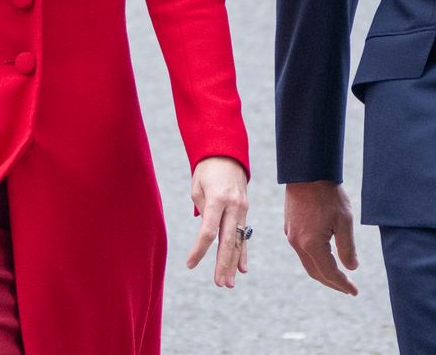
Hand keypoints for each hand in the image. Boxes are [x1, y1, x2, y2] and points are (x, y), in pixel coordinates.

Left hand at [186, 156, 248, 287]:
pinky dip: (243, 252)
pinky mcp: (245, 210)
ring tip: (229, 283)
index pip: (209, 231)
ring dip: (233, 263)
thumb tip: (207, 236)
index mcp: (217, 198)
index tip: (190, 264)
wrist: (227, 154)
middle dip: (223, 263)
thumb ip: (202, 212)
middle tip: (219, 283)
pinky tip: (242, 269)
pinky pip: (245, 234)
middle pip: (227, 240)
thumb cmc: (206, 171)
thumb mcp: (197, 188)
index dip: (199, 250)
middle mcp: (233, 205)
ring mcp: (242, 208)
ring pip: (238, 240)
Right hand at [284, 181, 358, 294]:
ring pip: (307, 262)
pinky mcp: (289, 227)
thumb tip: (351, 268)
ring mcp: (291, 235)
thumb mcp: (345, 220)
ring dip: (323, 272)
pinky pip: (302, 251)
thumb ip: (347, 248)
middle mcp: (298, 243)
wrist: (306, 171)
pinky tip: (324, 257)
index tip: (355, 291)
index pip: (329, 273)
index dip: (343, 284)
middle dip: (333, 283)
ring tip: (338, 276)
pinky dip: (315, 260)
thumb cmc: (328, 194)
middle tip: (348, 288)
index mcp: (311, 244)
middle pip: (316, 272)